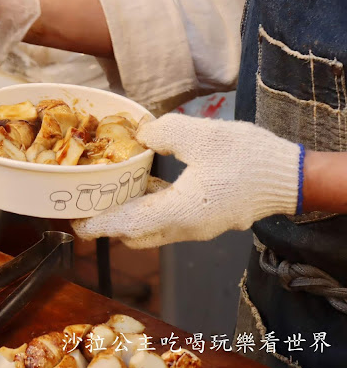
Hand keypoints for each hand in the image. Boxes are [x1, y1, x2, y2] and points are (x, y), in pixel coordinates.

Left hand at [72, 114, 302, 247]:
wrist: (291, 175)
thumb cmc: (247, 157)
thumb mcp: (201, 135)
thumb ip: (162, 133)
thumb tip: (140, 134)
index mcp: (180, 213)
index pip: (127, 226)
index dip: (99, 225)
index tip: (76, 224)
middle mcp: (186, 227)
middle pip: (136, 234)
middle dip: (111, 222)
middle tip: (93, 202)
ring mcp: (198, 226)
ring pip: (152, 228)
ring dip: (131, 213)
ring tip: (115, 189)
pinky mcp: (207, 218)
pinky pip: (169, 219)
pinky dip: (151, 206)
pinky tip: (147, 182)